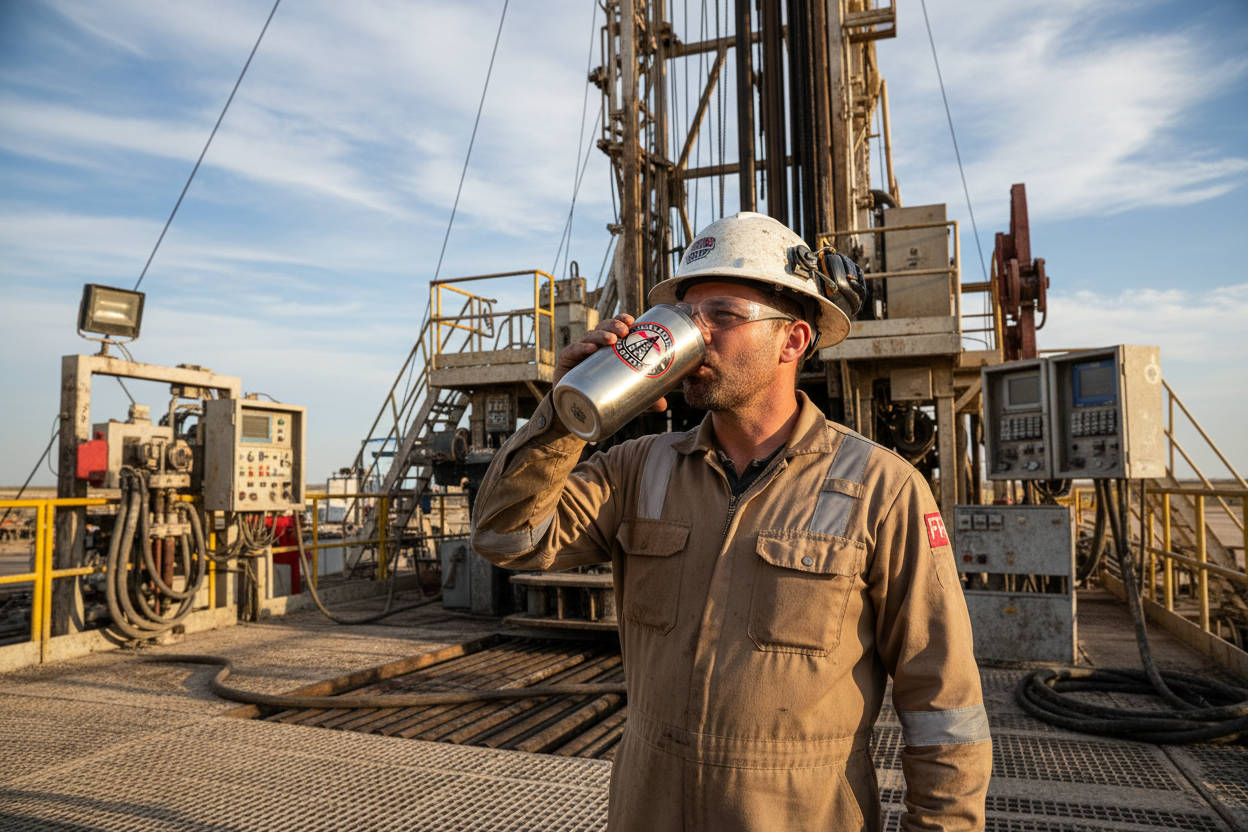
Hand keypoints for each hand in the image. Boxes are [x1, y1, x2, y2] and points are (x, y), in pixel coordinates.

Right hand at [553, 314, 667, 412]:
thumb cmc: (599, 394)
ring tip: (611, 340)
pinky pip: (572, 352)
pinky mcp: (566, 362)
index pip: (614, 328)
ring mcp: (579, 353)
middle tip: (624, 331)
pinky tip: (590, 349)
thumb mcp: (624, 394)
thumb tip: (662, 405)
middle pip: (603, 328)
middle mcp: (593, 347)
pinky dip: (581, 348)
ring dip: (601, 335)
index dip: (621, 320)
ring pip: (589, 337)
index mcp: (606, 348)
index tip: (632, 321)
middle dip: (613, 325)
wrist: (573, 408)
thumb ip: (642, 398)